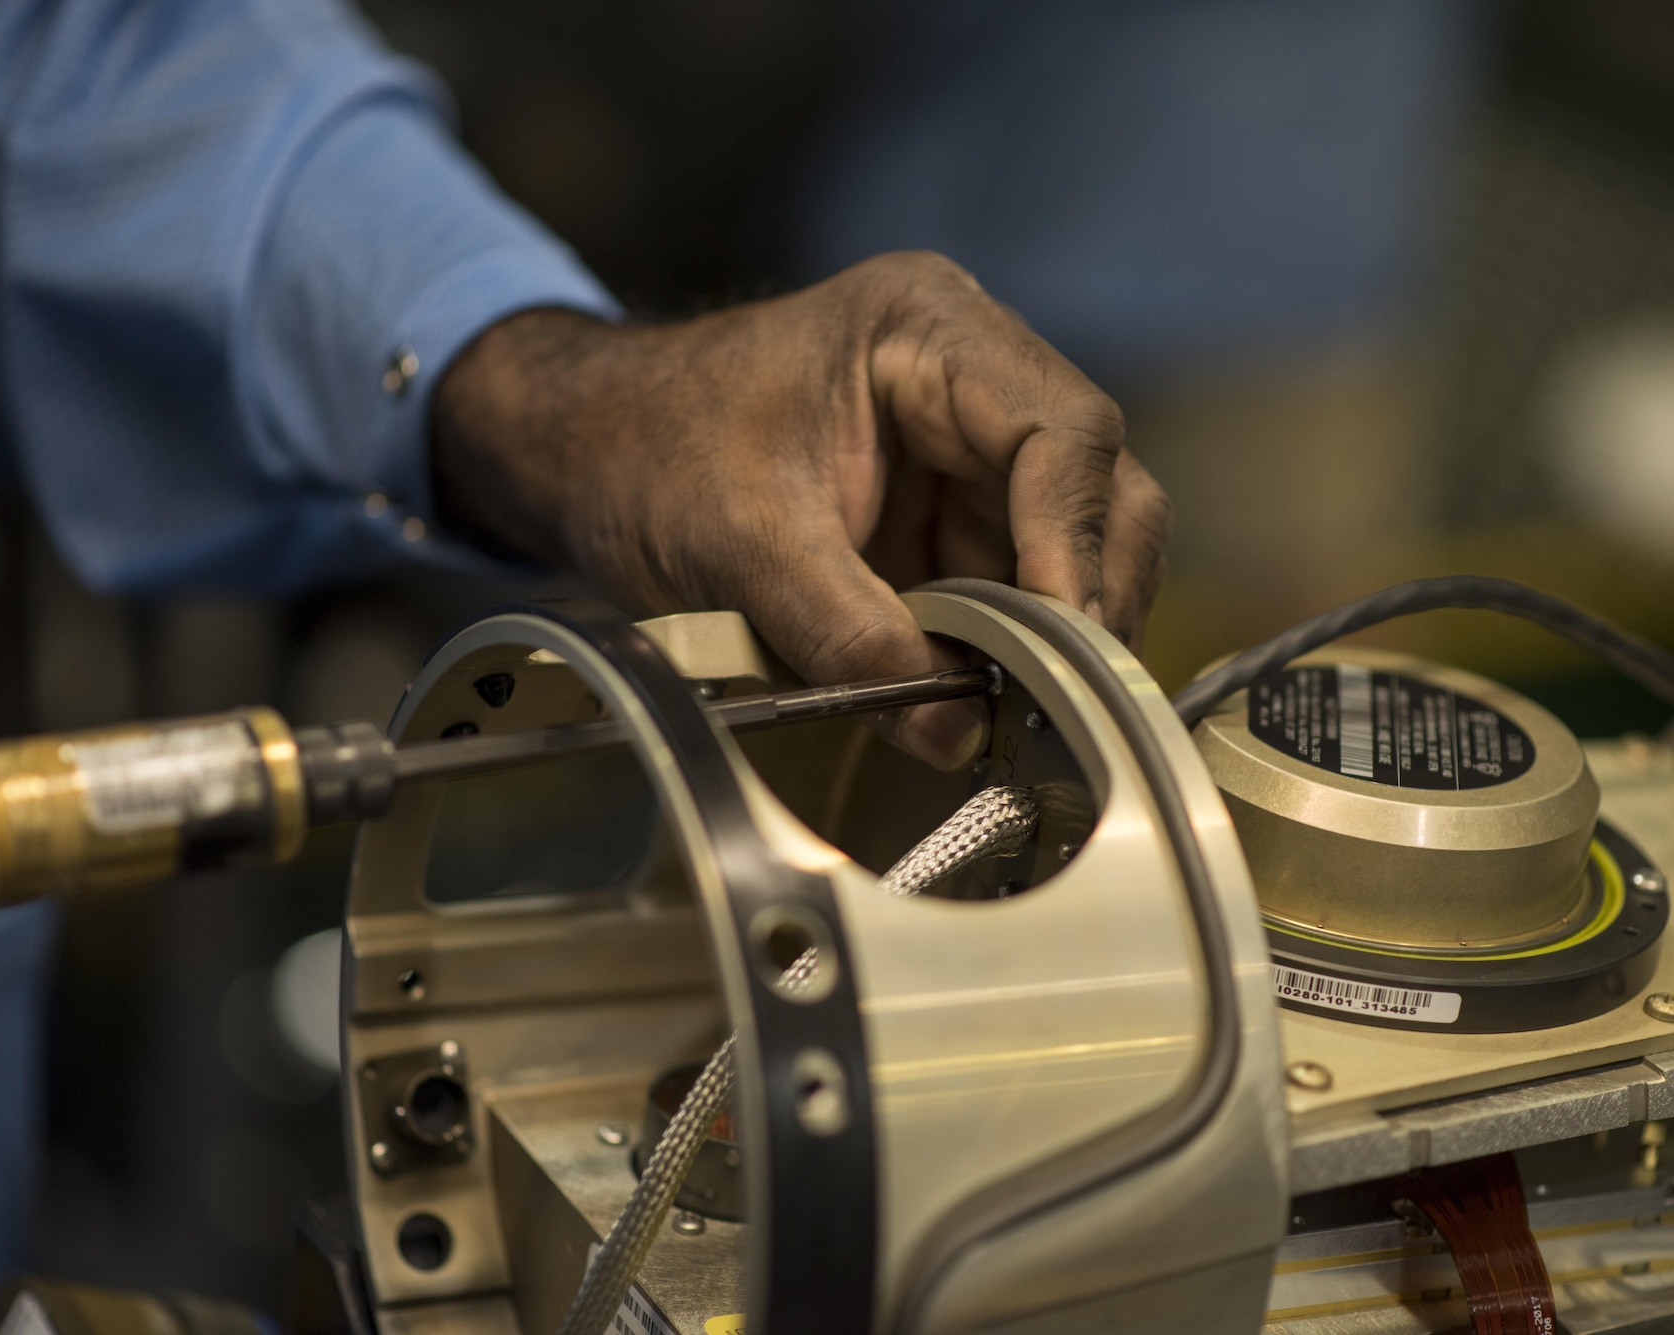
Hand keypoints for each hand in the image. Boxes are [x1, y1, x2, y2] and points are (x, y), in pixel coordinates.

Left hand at [431, 251, 1170, 768]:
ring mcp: (965, 449)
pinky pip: (1010, 587)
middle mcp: (972, 375)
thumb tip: (953, 728)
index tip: (1060, 640)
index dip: (1075, 542)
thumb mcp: (738, 543)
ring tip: (1014, 713)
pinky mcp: (946, 515)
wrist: (579, 452)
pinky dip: (1004, 649)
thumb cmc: (642, 451)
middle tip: (1059, 700)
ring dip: (1048, 635)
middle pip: (1094, 488)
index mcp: (926, 327)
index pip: (1061, 430)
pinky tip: (980, 698)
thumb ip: (847, 634)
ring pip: (1069, 548)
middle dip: (1082, 597)